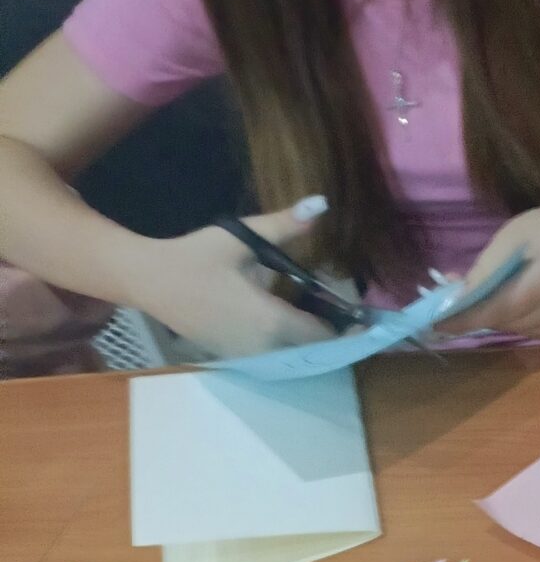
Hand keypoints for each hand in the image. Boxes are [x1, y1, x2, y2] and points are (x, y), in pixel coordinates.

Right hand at [138, 200, 332, 356]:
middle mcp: (264, 347)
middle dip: (332, 337)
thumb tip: (321, 203)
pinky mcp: (235, 357)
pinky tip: (295, 325)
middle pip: (311, 351)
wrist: (150, 281)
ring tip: (329, 321)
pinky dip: (289, 346)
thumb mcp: (241, 238)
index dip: (346, 329)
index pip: (322, 335)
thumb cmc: (195, 256)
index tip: (366, 319)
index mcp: (271, 321)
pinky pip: (273, 358)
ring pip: (293, 358)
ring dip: (311, 343)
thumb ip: (284, 226)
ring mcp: (248, 357)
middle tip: (351, 319)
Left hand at [440, 203, 539, 342]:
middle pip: (502, 322)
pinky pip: (526, 332)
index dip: (463, 318)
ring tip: (483, 295)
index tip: (432, 323)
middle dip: (473, 314)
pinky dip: (511, 319)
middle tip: (449, 301)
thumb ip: (486, 268)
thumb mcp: (515, 234)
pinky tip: (514, 299)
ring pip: (512, 330)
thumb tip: (454, 296)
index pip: (496, 309)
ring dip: (491, 317)